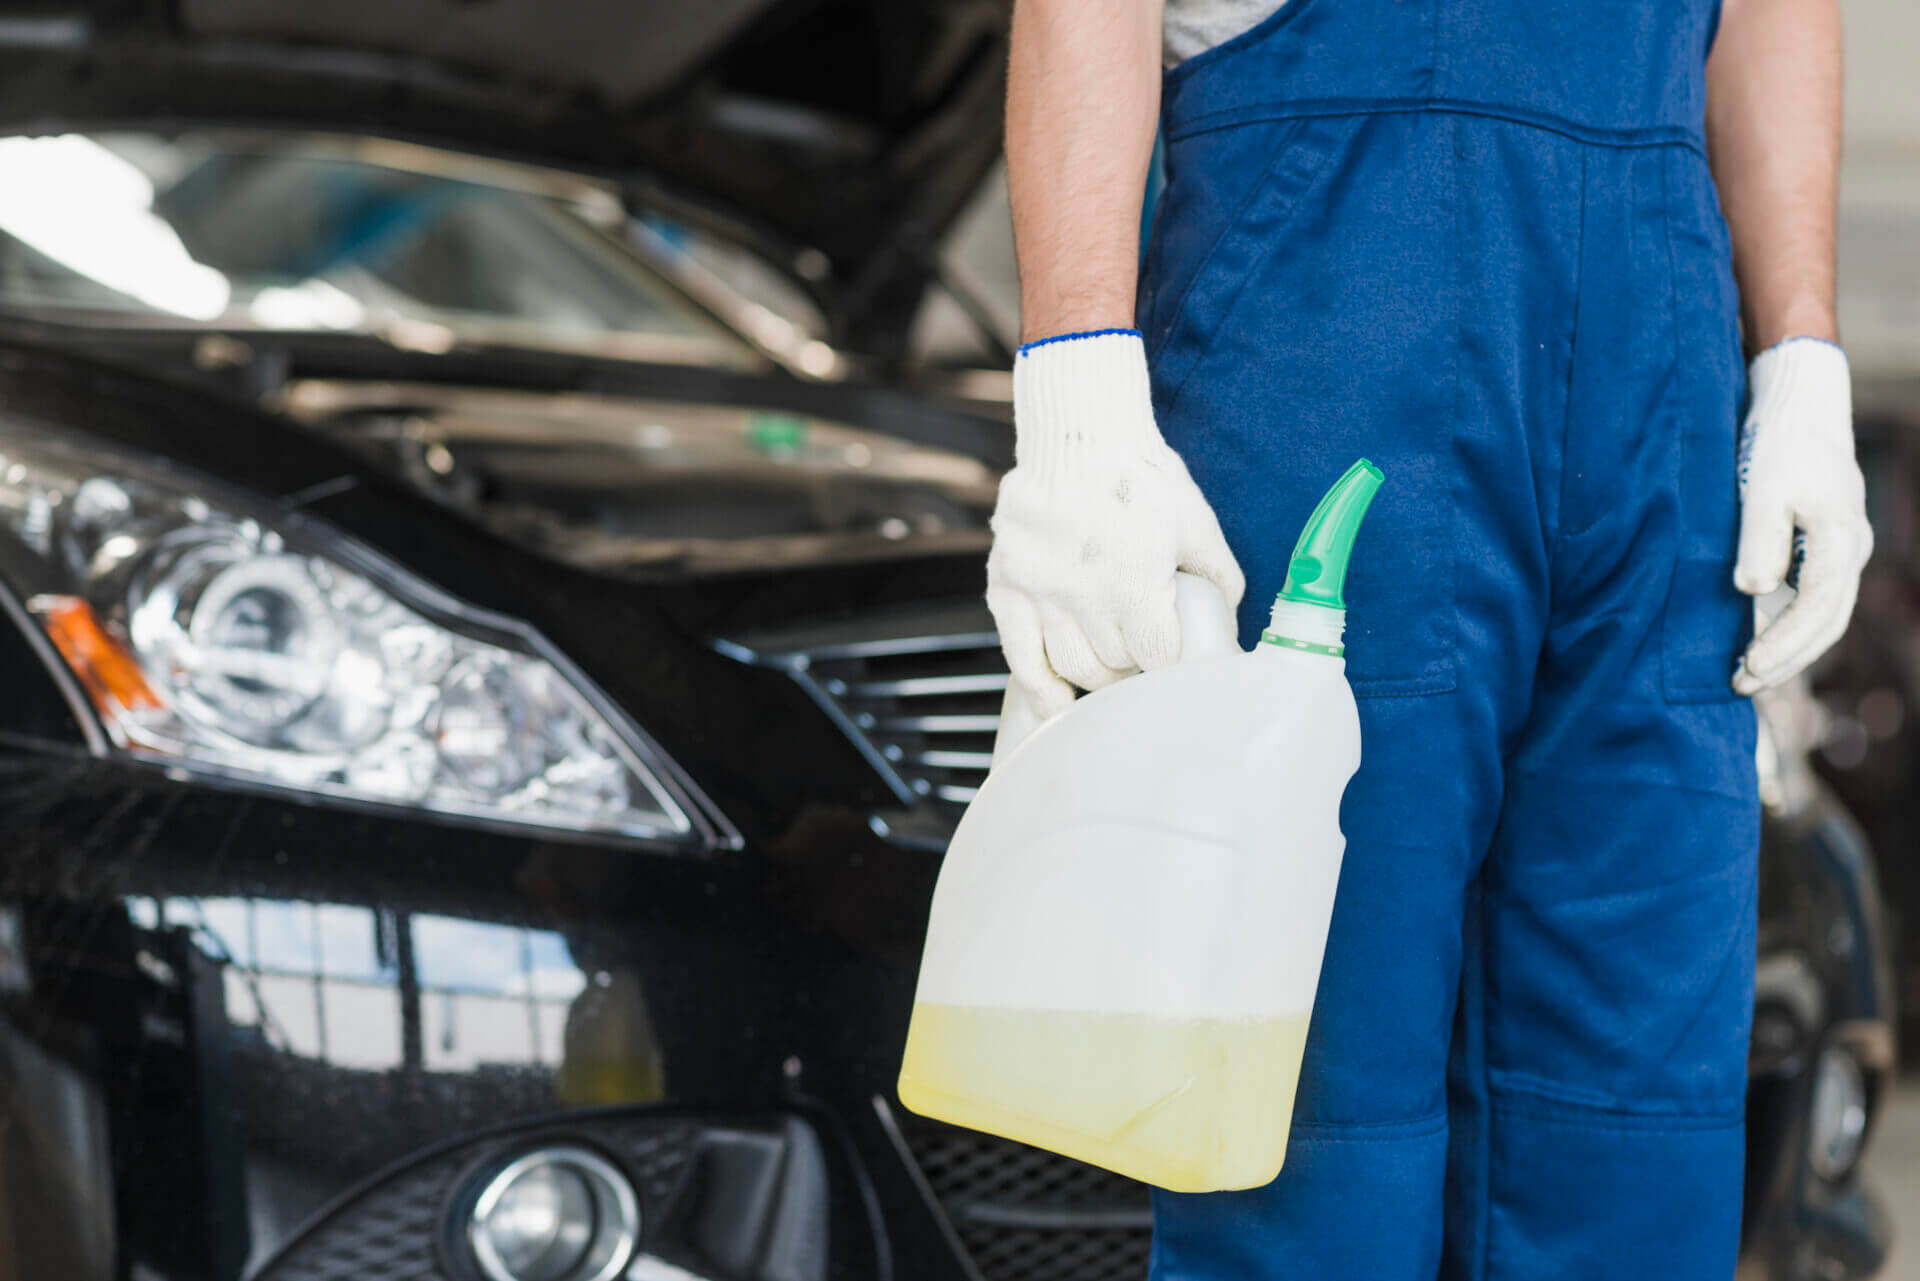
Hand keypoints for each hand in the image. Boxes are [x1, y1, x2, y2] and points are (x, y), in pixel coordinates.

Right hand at [986, 329, 1243, 717]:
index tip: (1172, 655)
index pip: (1158, 656)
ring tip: (1109, 661)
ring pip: (1072, 667)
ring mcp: (1043, 596)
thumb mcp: (1195, 521)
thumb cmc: (1140, 474)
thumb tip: (1226, 619)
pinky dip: (1041, 690)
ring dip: (1096, 674)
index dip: (1169, 660)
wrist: (1078, 435)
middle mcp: (1086, 597)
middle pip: (1115, 666)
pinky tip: (1058, 705)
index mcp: (1136, 583)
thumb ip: (1216, 576)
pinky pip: (1021, 660)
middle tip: (1141, 653)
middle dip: (1134, 665)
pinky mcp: (1008, 589)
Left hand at [1732, 338, 1871, 694]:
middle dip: (1786, 659)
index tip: (1747, 669)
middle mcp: (1849, 552)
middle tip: (1741, 685)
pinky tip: (1757, 643)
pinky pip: (1813, 601)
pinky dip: (1789, 627)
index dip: (1783, 645)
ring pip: (1824, 617)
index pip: (1815, 610)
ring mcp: (1841, 552)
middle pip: (1826, 624)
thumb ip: (1760, 540)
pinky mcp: (1824, 548)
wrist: (1801, 407)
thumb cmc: (1781, 445)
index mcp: (1841, 540)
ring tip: (1746, 675)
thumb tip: (1752, 590)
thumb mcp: (1763, 489)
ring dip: (1789, 649)